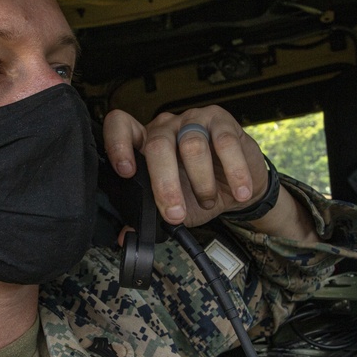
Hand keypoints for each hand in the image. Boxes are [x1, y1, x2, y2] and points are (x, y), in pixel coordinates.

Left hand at [102, 106, 270, 227]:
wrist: (238, 186)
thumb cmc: (199, 191)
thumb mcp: (171, 206)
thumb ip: (147, 216)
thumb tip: (124, 236)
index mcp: (145, 143)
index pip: (121, 126)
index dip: (118, 144)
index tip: (125, 171)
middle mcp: (166, 127)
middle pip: (158, 145)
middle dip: (165, 184)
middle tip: (174, 213)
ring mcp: (194, 120)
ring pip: (192, 145)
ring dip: (201, 182)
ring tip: (208, 201)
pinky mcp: (222, 122)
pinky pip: (226, 144)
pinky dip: (234, 172)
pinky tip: (238, 191)